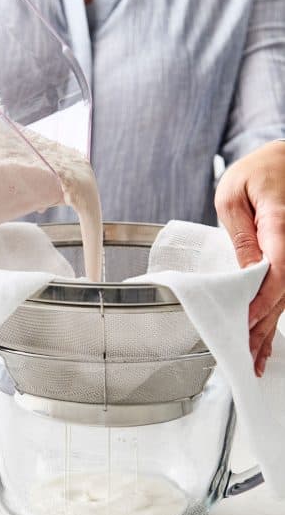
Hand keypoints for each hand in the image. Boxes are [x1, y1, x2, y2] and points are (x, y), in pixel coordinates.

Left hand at [215, 140, 284, 376]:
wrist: (283, 158)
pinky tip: (267, 336)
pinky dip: (275, 311)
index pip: (278, 267)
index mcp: (282, 221)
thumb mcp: (233, 195)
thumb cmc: (258, 171)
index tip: (248, 319)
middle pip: (284, 290)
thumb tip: (247, 271)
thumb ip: (242, 234)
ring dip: (269, 326)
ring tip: (255, 356)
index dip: (264, 297)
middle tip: (246, 353)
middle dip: (263, 323)